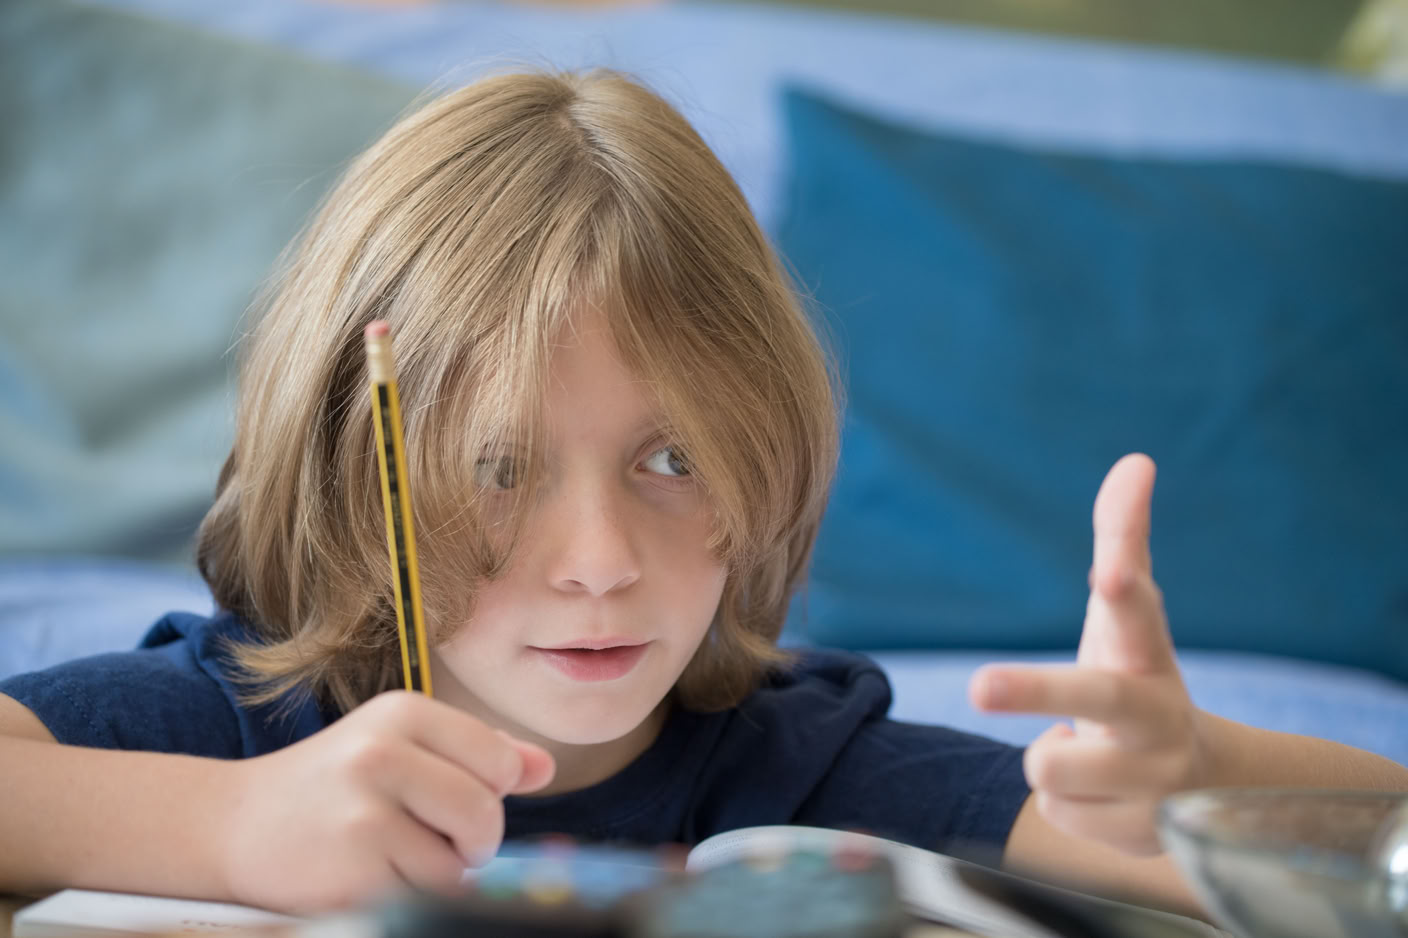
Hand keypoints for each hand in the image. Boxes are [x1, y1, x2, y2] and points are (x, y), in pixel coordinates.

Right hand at [219, 690, 554, 912]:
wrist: (234, 823)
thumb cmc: (336, 785)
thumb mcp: (403, 747)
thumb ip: (477, 752)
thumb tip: (544, 767)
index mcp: (404, 711)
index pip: (499, 760)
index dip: (491, 791)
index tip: (456, 799)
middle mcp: (382, 752)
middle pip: (484, 812)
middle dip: (474, 841)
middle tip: (438, 841)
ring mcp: (363, 812)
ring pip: (458, 865)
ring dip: (442, 874)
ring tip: (398, 856)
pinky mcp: (350, 869)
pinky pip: (422, 897)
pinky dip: (409, 897)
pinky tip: (372, 875)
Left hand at [969, 453, 1208, 854]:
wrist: (1202, 789)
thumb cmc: (1140, 678)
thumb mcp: (1127, 621)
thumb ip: (1123, 542)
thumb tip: (1136, 461)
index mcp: (1148, 654)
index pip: (1138, 613)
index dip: (1124, 591)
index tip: (1110, 570)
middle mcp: (1159, 714)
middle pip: (1093, 697)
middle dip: (1035, 688)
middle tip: (977, 684)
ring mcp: (1154, 779)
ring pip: (1050, 767)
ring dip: (1053, 758)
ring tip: (1089, 754)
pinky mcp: (1136, 832)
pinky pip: (1056, 811)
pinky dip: (1069, 804)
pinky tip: (1105, 797)